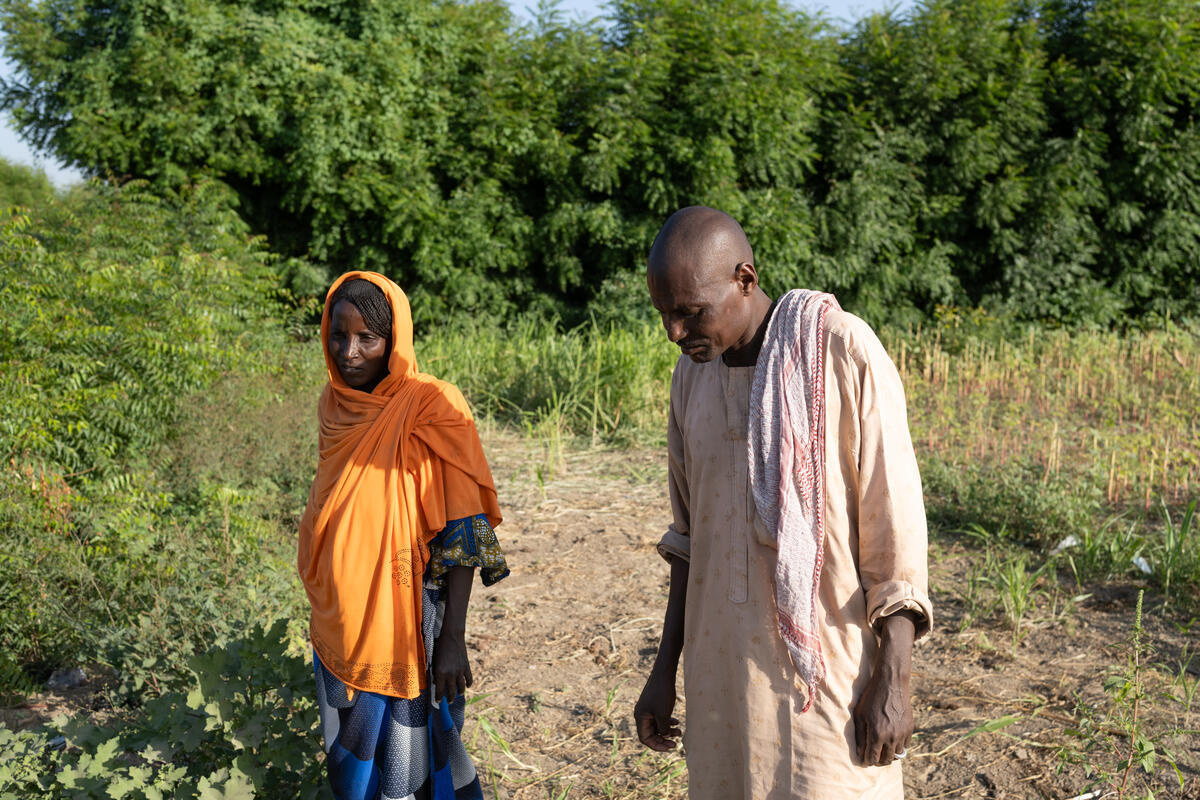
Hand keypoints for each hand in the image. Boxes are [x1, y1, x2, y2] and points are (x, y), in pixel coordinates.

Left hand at [431, 630, 471, 701]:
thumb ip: (435, 672)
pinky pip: (469, 678)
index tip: (438, 702)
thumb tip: (436, 682)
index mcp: (440, 673)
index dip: (439, 697)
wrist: (451, 636)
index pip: (439, 690)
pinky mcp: (466, 666)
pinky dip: (469, 683)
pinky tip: (468, 686)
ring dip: (460, 693)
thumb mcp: (434, 660)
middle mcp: (450, 674)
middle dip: (450, 698)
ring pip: (461, 687)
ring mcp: (459, 671)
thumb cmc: (439, 647)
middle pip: (451, 691)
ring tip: (459, 695)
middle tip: (449, 702)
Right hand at [634, 669, 681, 750]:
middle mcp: (642, 714)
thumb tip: (664, 737)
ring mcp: (648, 709)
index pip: (645, 739)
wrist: (664, 673)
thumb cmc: (662, 693)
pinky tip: (677, 722)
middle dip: (663, 739)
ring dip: (667, 731)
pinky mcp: (654, 704)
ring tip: (680, 732)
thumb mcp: (663, 714)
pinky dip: (668, 722)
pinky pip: (660, 718)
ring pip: (657, 726)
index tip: (669, 747)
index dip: (656, 746)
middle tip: (675, 743)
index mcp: (640, 717)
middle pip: (651, 734)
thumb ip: (663, 729)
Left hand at [852, 612, 916, 765]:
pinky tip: (891, 739)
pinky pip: (905, 745)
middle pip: (886, 760)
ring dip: (889, 754)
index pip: (872, 758)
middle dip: (878, 760)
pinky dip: (898, 746)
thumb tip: (859, 754)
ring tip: (882, 748)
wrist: (890, 684)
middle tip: (873, 756)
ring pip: (897, 755)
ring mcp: (903, 733)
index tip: (864, 758)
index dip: (867, 760)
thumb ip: (859, 736)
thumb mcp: (859, 715)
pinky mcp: (910, 728)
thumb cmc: (871, 698)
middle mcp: (892, 737)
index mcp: (877, 735)